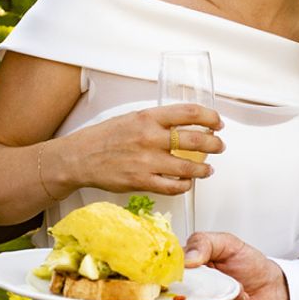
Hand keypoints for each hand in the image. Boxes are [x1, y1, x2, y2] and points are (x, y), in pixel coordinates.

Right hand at [60, 104, 222, 196]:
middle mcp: (149, 137)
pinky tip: (187, 182)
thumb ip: (157, 121)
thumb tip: (183, 125)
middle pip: (195, 140)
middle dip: (214, 144)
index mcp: (148, 117)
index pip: (189, 113)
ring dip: (204, 169)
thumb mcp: (131, 118)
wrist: (79, 157)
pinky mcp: (141, 181)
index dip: (210, 117)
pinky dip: (184, 185)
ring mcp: (146, 161)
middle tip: (219, 146)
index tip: (218, 122)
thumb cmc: (104, 137)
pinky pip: (172, 186)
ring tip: (208, 169)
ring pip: (188, 168)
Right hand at [177, 232, 289, 299]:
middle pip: (173, 295)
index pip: (165, 271)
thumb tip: (186, 258)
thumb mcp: (228, 244)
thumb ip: (204, 243)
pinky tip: (240, 299)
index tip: (184, 266)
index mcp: (187, 269)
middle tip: (211, 278)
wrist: (274, 288)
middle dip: (192, 288)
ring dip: (216, 299)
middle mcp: (189, 292)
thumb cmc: (250, 266)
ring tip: (237, 288)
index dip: (169, 270)